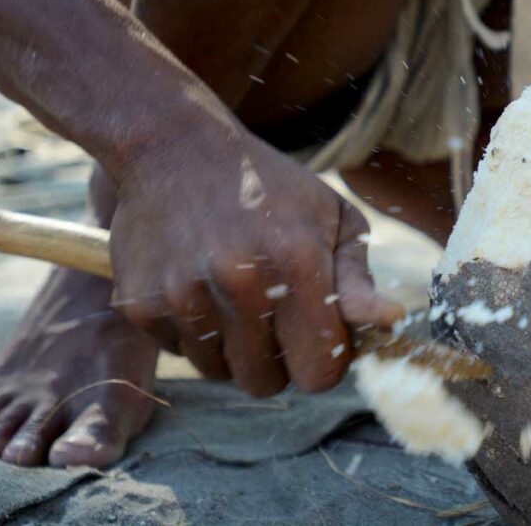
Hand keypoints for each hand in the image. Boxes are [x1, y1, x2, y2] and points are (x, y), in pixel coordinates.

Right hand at [108, 130, 403, 395]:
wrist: (175, 147)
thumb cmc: (271, 187)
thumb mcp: (333, 218)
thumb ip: (358, 280)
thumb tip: (390, 323)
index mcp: (298, 262)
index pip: (318, 371)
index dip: (323, 362)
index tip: (319, 337)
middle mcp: (240, 282)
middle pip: (267, 383)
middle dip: (279, 361)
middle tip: (276, 317)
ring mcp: (185, 295)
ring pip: (221, 373)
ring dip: (235, 349)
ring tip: (238, 298)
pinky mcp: (140, 303)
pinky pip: (181, 353)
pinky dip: (195, 333)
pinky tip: (201, 286)